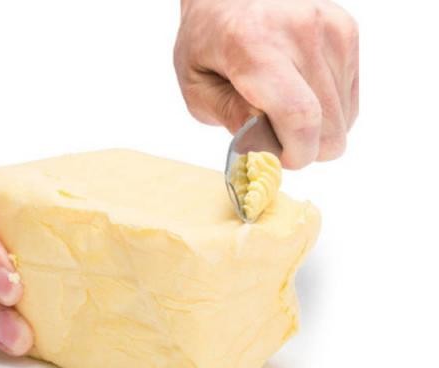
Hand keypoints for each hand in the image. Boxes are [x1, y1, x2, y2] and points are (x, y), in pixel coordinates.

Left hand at [174, 0, 358, 167]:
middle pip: (329, 125)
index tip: (279, 160)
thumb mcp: (196, 86)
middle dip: (306, 149)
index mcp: (255, 48)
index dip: (297, 154)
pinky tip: (300, 95)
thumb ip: (230, 117)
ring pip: (344, 116)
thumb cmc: (206, 41)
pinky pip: (349, 97)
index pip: (300, 118)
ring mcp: (331, 29)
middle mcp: (301, 33)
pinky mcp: (347, 31)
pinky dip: (328, 110)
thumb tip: (266, 146)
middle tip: (275, 140)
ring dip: (317, 130)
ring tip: (283, 112)